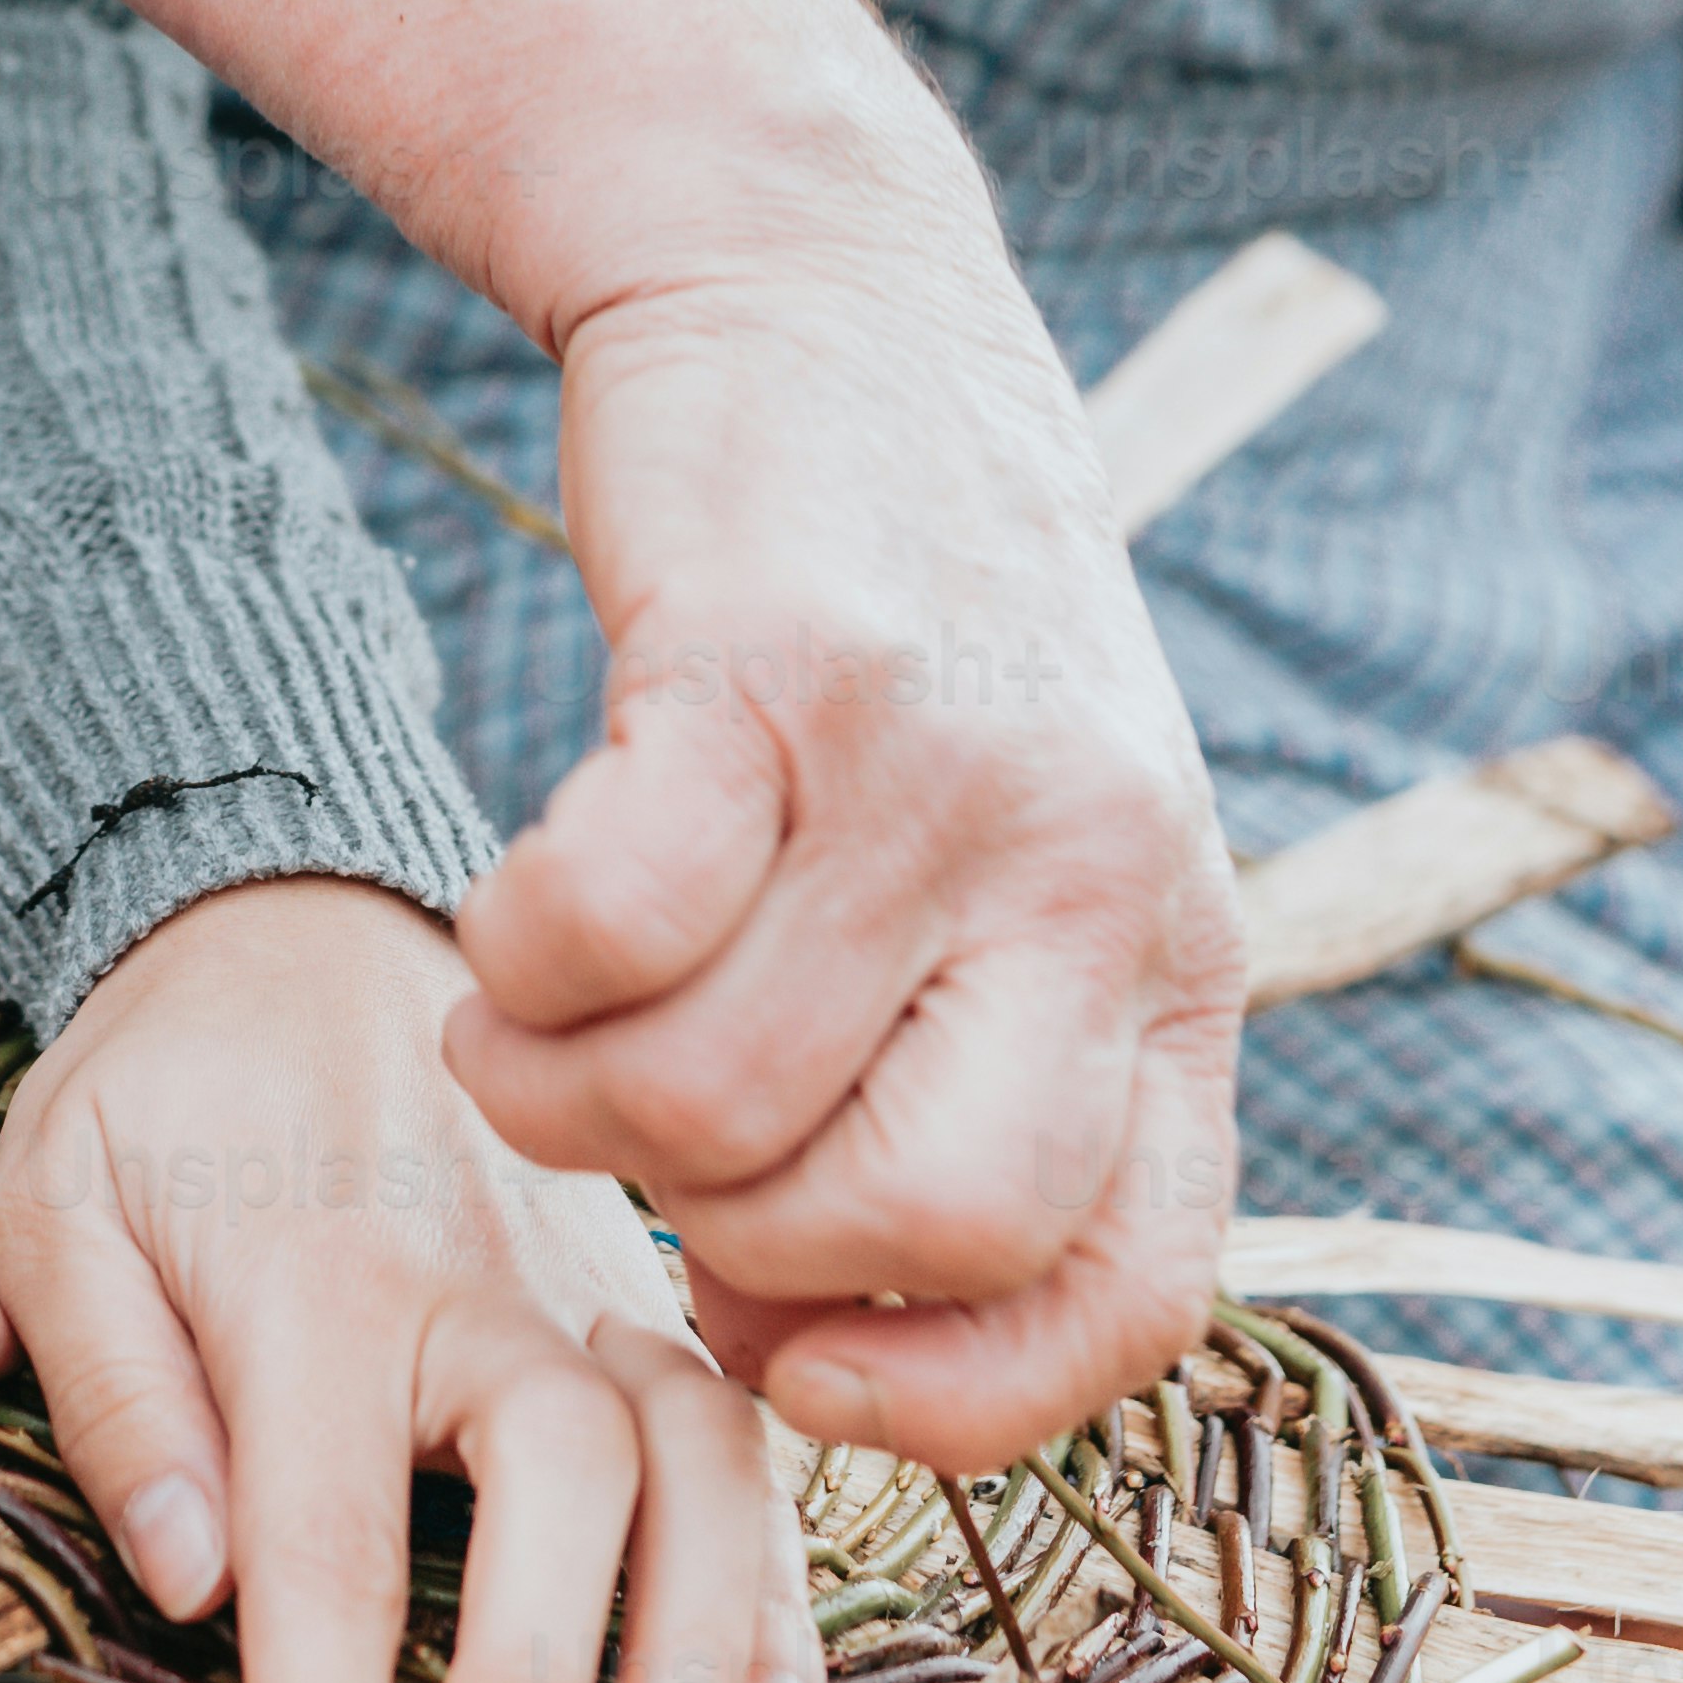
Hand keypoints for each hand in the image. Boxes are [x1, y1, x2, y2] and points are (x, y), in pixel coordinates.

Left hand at [0, 873, 819, 1682]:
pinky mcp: (649, 1299)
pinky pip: (747, 1437)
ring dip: (693, 1656)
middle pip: (559, 1481)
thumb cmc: (158, 1088)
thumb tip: (189, 1583)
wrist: (292, 913)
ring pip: (696, 1465)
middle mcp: (479, 1280)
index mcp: (312, 1270)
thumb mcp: (57, 1193)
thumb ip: (108, 1385)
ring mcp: (587, 1286)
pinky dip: (777, 1583)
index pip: (321, 1534)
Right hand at [447, 241, 1245, 1471]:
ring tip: (528, 1028)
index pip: (1128, 1289)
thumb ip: (978, 1077)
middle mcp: (1089, 869)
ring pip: (715, 1097)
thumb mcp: (1041, 845)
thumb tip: (797, 1351)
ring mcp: (935, 763)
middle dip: (731, 1242)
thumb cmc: (908, 630)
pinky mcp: (769, 659)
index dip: (951, 1394)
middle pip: (918, 1218)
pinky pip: (612, 918)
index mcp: (1175, 951)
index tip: (787, 1363)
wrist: (835, 287)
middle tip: (642, 1143)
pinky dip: (523, 966)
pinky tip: (508, 927)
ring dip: (564, 1104)